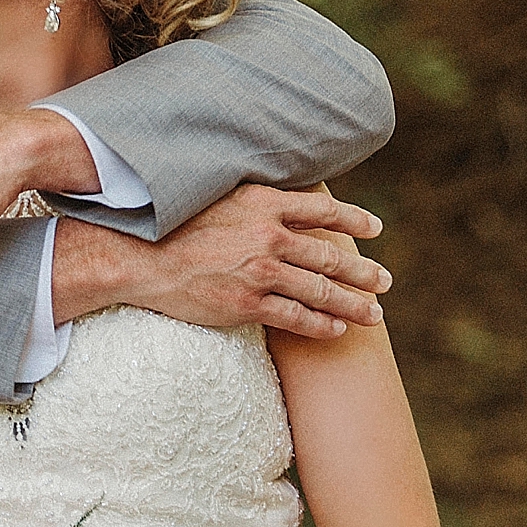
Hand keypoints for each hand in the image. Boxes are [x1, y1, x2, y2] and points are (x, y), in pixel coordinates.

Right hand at [68, 183, 390, 340]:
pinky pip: (296, 318)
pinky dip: (321, 325)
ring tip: (373, 315)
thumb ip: (253, 199)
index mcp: (265, 204)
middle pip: (330, 255)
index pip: (323, 211)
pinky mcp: (247, 304)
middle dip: (363, 272)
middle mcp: (270, 237)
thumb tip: (276, 198)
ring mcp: (261, 272)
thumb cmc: (173, 225)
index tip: (375, 229)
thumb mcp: (218, 195)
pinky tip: (338, 330)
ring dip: (353, 304)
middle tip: (385, 282)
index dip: (354, 220)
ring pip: (321, 291)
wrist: (140, 257)